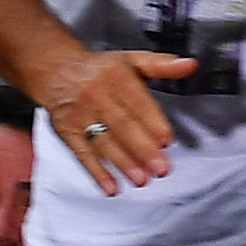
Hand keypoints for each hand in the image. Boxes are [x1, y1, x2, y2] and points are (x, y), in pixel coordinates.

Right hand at [39, 47, 196, 192]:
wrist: (56, 71)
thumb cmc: (100, 69)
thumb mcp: (132, 59)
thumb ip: (162, 65)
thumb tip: (189, 65)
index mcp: (115, 76)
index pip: (136, 101)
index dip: (152, 122)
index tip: (166, 139)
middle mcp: (95, 95)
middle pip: (122, 125)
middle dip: (142, 149)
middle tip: (160, 167)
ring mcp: (79, 115)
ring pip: (104, 142)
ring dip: (123, 163)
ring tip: (141, 179)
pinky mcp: (67, 132)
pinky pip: (82, 155)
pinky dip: (97, 173)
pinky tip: (111, 186)